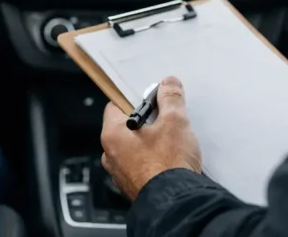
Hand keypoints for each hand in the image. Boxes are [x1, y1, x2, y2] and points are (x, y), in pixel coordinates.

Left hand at [100, 77, 202, 200]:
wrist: (176, 203)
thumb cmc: (168, 166)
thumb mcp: (174, 122)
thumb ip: (170, 98)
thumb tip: (168, 85)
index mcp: (112, 134)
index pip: (115, 105)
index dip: (134, 98)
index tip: (150, 98)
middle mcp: (111, 154)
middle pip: (125, 127)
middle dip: (145, 121)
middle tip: (164, 119)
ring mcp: (121, 173)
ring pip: (133, 148)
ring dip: (149, 142)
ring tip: (170, 141)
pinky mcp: (134, 186)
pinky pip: (140, 166)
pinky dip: (152, 161)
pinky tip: (169, 160)